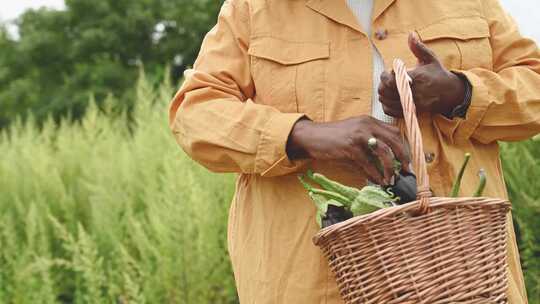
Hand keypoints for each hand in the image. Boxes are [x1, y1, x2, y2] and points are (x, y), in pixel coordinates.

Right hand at [286, 116, 409, 184]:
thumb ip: (369, 145)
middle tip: (406, 171)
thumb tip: (383, 166)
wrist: (311, 136)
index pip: (394, 131)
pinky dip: (375, 174)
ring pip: (384, 152)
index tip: (406, 160)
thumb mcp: (354, 136)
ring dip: (390, 168)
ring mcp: (359, 135)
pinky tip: (377, 181)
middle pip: (394, 140)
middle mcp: (367, 125)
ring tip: (391, 179)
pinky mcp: (350, 147)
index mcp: (369, 121)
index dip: (403, 146)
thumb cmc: (332, 138)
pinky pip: (368, 163)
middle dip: (403, 157)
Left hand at [378, 32, 464, 116]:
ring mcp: (412, 103)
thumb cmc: (438, 74)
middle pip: (386, 91)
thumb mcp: (430, 58)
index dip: (385, 75)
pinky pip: (392, 111)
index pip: (392, 79)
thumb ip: (418, 47)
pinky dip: (387, 105)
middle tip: (385, 80)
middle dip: (382, 84)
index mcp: (417, 77)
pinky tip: (389, 98)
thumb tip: (411, 34)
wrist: (450, 93)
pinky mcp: (411, 111)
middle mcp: (414, 91)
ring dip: (383, 94)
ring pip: (387, 101)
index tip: (387, 72)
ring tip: (386, 88)